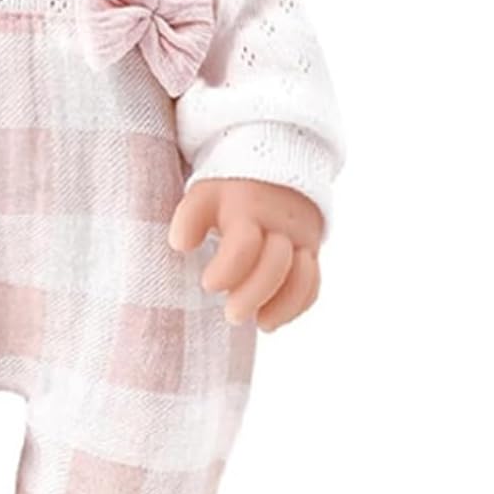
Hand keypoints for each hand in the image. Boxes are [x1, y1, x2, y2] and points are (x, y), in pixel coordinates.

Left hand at [168, 177, 322, 331]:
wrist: (273, 171)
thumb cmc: (229, 193)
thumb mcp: (204, 195)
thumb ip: (189, 219)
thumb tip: (180, 245)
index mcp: (247, 208)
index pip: (244, 244)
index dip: (228, 270)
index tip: (209, 285)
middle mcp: (279, 224)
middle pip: (276, 264)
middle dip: (253, 295)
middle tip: (232, 315)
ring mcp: (299, 238)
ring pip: (301, 276)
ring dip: (281, 305)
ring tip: (260, 323)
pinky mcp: (310, 250)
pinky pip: (312, 282)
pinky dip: (296, 305)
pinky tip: (273, 317)